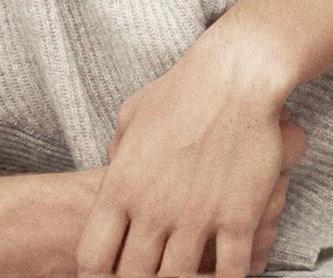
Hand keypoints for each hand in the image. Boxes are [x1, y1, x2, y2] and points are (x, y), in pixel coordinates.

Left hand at [76, 58, 307, 274]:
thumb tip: (113, 169)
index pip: (94, 257)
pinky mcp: (238, 218)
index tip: (108, 275)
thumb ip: (117, 152)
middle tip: (149, 275)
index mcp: (122, 187)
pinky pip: (229, 272)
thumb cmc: (184, 88)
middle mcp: (154, 209)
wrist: (237, 74)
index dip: (97, 276)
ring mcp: (197, 216)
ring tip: (186, 277)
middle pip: (133, 277)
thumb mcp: (131, 114)